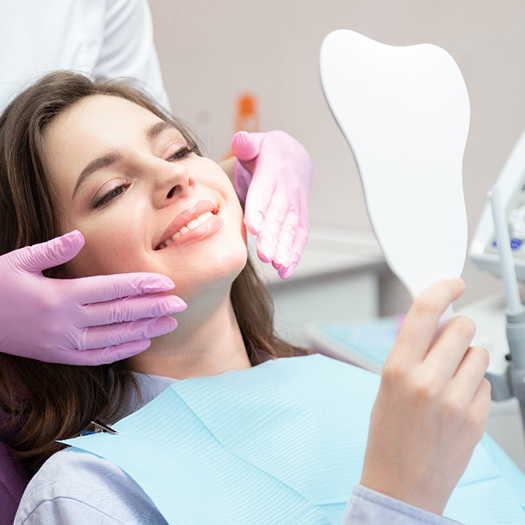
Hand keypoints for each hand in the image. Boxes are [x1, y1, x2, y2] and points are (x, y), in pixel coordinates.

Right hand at [0, 231, 185, 364]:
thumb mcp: (18, 261)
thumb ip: (52, 250)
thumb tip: (79, 236)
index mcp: (60, 295)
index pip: (112, 289)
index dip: (142, 286)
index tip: (167, 283)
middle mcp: (67, 322)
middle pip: (121, 314)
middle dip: (154, 308)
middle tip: (181, 304)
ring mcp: (64, 343)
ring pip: (115, 338)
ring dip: (146, 330)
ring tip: (171, 323)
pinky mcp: (60, 357)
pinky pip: (98, 357)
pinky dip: (123, 351)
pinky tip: (142, 343)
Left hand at [231, 130, 311, 278]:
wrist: (295, 157)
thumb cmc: (267, 153)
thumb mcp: (256, 142)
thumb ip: (247, 143)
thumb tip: (240, 141)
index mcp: (273, 172)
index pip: (265, 192)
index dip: (260, 208)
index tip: (253, 227)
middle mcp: (287, 191)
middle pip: (279, 215)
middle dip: (273, 236)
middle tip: (264, 254)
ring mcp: (296, 206)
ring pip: (291, 228)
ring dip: (285, 249)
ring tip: (277, 266)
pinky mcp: (300, 218)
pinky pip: (299, 236)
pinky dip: (295, 254)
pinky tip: (285, 271)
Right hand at [360, 279, 490, 514]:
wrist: (400, 485)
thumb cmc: (387, 435)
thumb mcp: (386, 385)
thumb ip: (411, 351)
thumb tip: (436, 322)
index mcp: (397, 369)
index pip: (425, 312)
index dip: (442, 289)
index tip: (453, 283)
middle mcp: (427, 381)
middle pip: (461, 327)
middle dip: (456, 329)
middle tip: (447, 344)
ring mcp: (456, 401)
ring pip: (478, 352)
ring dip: (467, 358)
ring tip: (450, 379)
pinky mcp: (477, 418)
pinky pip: (486, 382)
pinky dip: (475, 385)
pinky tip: (458, 402)